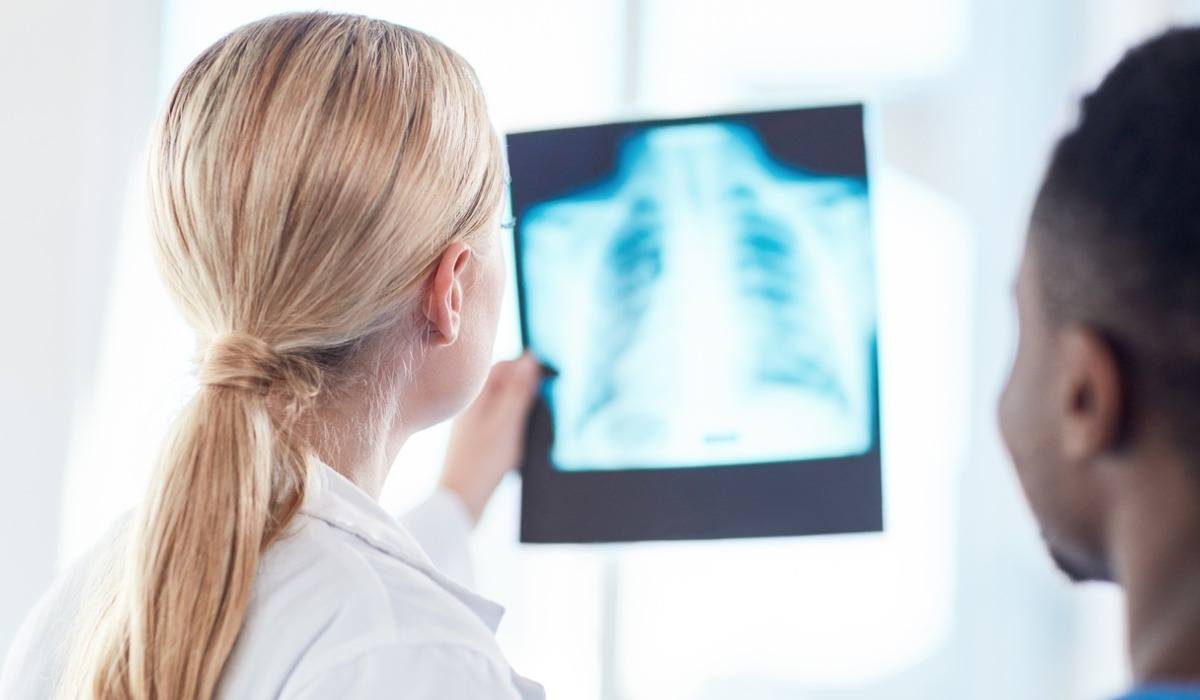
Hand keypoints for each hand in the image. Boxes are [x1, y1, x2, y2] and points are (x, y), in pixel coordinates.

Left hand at [439, 353, 541, 524]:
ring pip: (506, 404)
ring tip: (537, 420)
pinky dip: (517, 426)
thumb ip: (519, 390)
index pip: (506, 365)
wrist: (461, 502)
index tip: (550, 374)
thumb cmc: (483, 462)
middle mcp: (474, 405)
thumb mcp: (507, 423)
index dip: (528, 366)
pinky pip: (503, 423)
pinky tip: (524, 440)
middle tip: (547, 398)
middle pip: (506, 383)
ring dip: (523, 408)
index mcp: (478, 396)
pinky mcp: (480, 441)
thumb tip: (531, 358)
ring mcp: (476, 424)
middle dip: (527, 386)